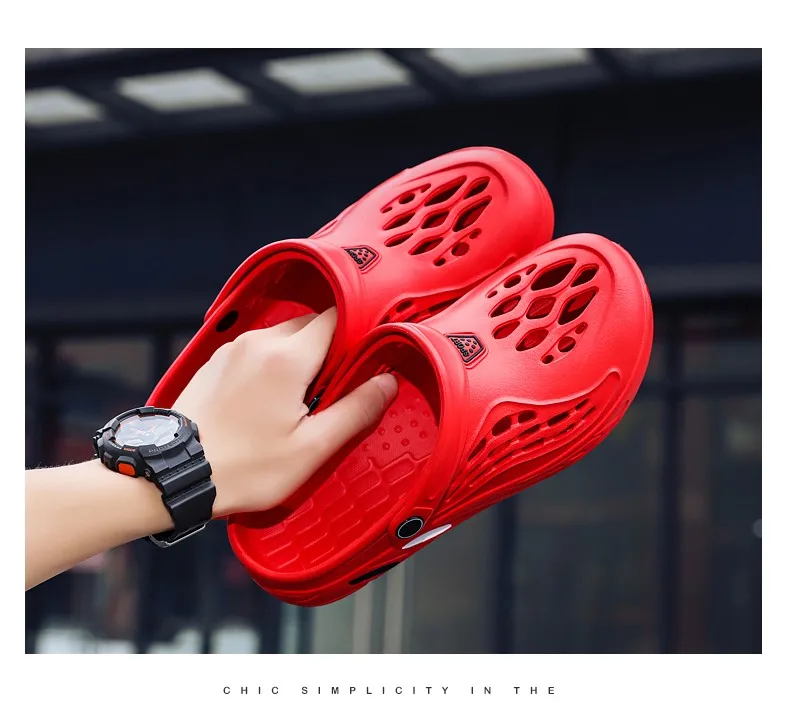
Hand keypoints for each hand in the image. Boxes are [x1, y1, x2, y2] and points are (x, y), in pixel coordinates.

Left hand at [173, 307, 397, 516]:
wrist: (173, 474)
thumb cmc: (244, 468)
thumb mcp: (311, 448)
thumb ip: (355, 410)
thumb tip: (388, 382)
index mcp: (288, 357)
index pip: (335, 319)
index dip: (355, 336)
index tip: (363, 362)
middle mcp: (259, 342)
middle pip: (310, 325)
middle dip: (328, 350)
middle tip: (332, 391)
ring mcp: (233, 349)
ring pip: (282, 336)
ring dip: (299, 358)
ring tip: (298, 401)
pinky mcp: (216, 362)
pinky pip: (256, 350)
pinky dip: (271, 365)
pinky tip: (267, 401)